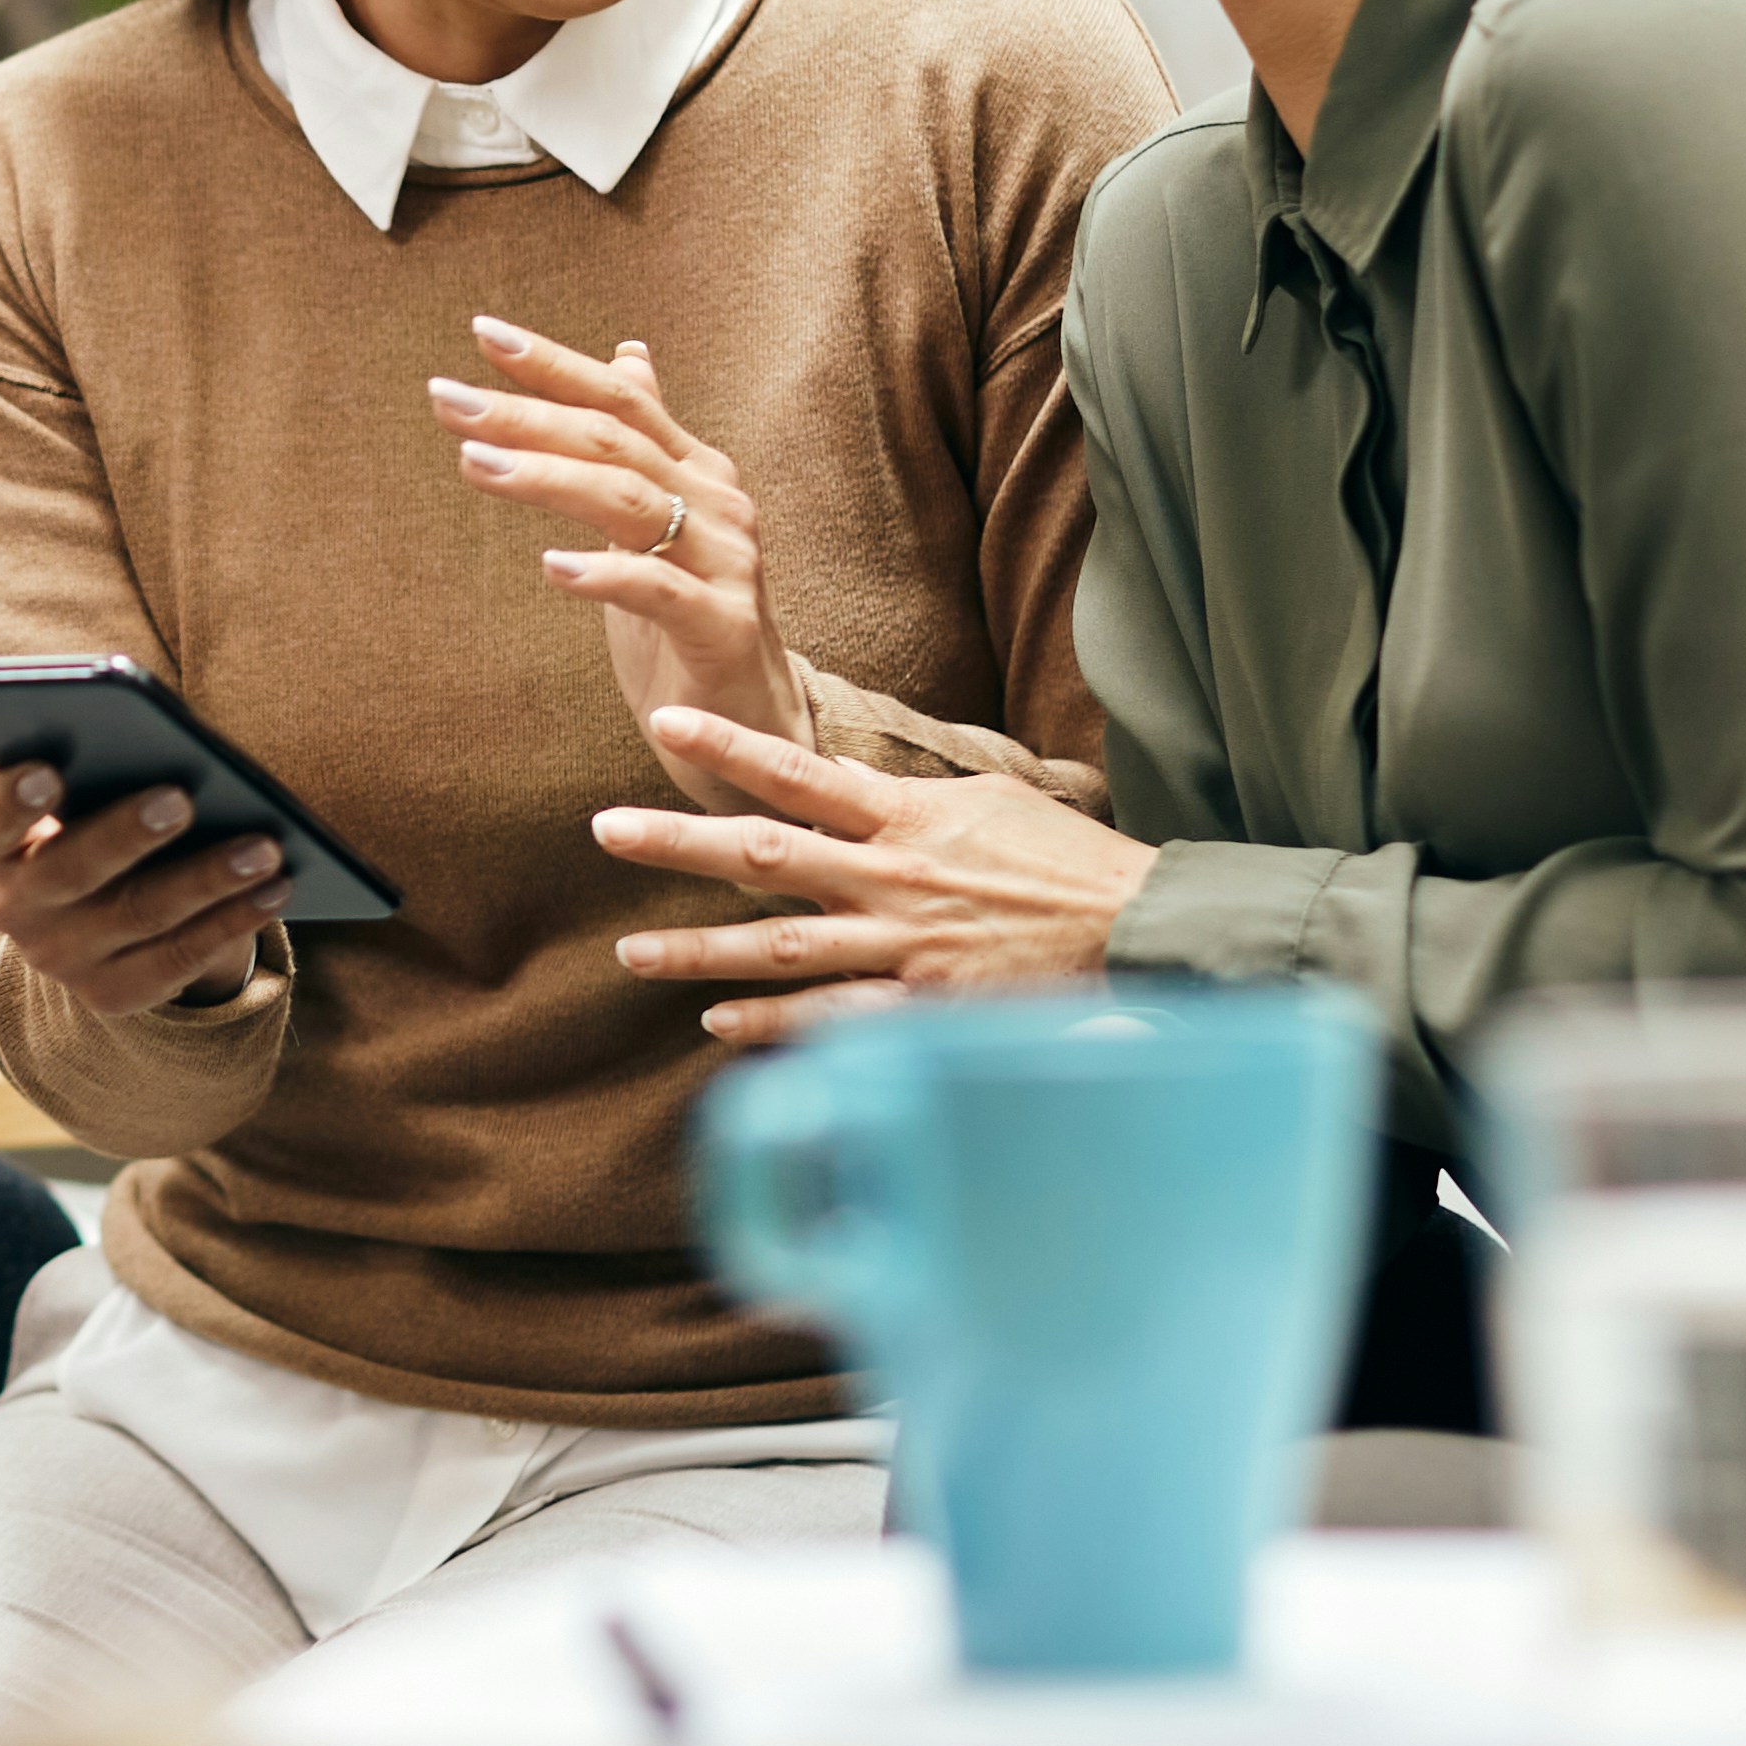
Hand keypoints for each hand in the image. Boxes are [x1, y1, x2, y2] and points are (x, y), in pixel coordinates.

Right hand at [0, 757, 290, 1019]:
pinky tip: (275, 888)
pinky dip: (232, 921)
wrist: (95, 909)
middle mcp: (12, 905)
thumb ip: (59, 741)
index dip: (11, 799)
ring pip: (139, 915)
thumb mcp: (65, 780)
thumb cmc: (87, 807)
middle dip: (126, 833)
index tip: (49, 769)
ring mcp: (61, 957)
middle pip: (69, 871)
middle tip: (182, 796)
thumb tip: (34, 704)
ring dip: (206, 878)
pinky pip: (178, 959)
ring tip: (264, 845)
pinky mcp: (113, 991)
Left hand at [436, 315, 809, 809]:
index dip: (555, 366)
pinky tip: (550, 566)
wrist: (751, 726)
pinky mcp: (723, 628)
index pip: (620, 401)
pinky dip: (603, 574)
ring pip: (630, 501)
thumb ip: (641, 445)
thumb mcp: (655, 527)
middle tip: (448, 398)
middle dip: (526, 414)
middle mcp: (718, 504)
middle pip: (614, 440)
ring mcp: (728, 563)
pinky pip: (658, 589)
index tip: (483, 332)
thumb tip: (628, 355)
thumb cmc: (687, 625)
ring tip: (474, 464)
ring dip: (546, 478)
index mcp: (696, 472)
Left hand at [592, 705, 1157, 1044]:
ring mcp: (905, 946)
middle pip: (767, 855)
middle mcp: (893, 878)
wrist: (1139, 926)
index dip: (732, 746)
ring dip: (701, 950)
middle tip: (605, 828)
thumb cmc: (1066, 860)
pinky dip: (773, 1023)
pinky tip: (718, 1024)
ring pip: (783, 946)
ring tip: (632, 950)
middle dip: (680, 842)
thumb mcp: (988, 802)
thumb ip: (906, 800)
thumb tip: (841, 781)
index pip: (802, 772)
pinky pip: (833, 1016)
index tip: (667, 721)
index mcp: (908, 818)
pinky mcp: (924, 1005)